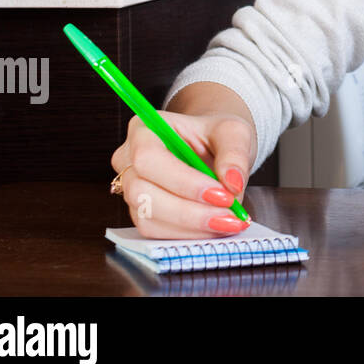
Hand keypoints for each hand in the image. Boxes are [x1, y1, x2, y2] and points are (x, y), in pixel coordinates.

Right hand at [110, 110, 254, 238]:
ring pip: (148, 218)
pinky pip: (156, 232)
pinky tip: (215, 227)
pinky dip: (188, 234)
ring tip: (228, 222)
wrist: (214, 147)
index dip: (183, 181)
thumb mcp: (234, 132)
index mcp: (143, 129)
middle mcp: (129, 160)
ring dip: (191, 227)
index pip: (149, 157)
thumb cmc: (217, 135)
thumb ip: (234, 154)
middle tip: (229, 216)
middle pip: (143, 193)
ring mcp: (131, 189)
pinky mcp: (141, 213)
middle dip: (189, 211)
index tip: (221, 194)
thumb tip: (232, 183)